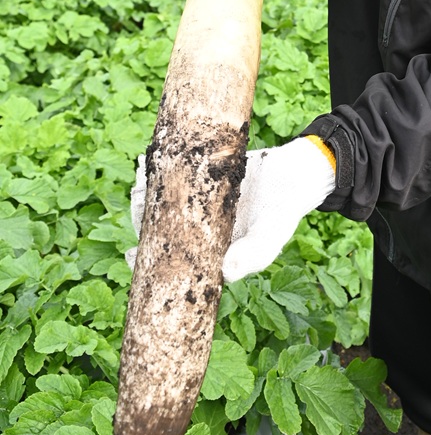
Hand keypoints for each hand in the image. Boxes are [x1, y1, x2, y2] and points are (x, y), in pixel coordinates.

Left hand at [126, 138, 335, 278]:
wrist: (294, 175)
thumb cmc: (283, 212)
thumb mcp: (271, 235)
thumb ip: (253, 254)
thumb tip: (228, 272)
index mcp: (208, 251)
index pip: (171, 261)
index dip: (148, 261)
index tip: (131, 256)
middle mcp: (198, 228)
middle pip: (159, 228)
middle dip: (142, 219)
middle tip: (135, 204)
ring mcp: (197, 202)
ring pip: (163, 201)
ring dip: (148, 192)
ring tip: (139, 178)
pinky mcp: (201, 177)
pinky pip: (174, 175)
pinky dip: (161, 169)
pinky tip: (150, 162)